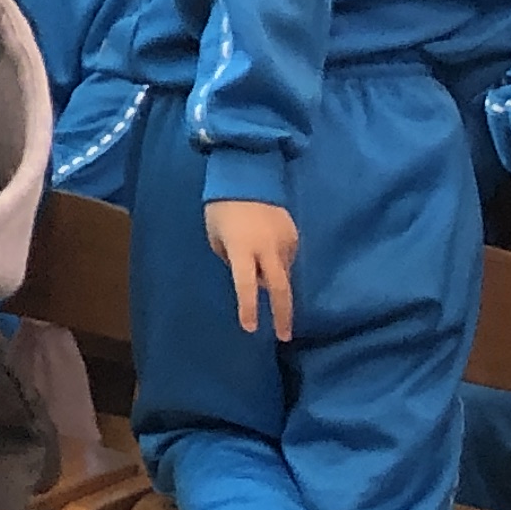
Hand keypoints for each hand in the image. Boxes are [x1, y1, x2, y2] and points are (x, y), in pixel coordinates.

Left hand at [205, 199, 300, 340]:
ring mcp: (285, 241)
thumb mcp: (216, 236)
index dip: (248, 308)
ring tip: (258, 267)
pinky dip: (277, 263)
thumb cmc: (221, 207)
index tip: (250, 328)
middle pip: (280, 288)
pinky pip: (287, 258)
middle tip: (282, 335)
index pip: (246, 285)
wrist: (249, 174)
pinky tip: (267, 252)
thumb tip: (252, 277)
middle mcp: (268, 248)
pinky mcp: (294, 235)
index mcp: (242, 248)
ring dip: (273, 280)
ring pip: (283, 273)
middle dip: (282, 314)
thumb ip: (232, 259)